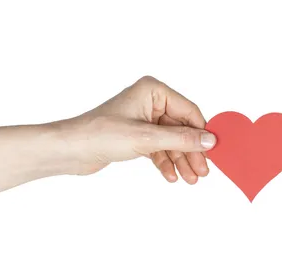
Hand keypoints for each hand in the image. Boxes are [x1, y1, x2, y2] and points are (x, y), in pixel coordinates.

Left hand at [58, 76, 215, 183]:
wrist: (69, 150)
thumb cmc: (99, 134)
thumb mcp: (146, 138)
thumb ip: (181, 140)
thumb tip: (210, 141)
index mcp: (153, 90)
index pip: (188, 111)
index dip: (201, 133)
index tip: (213, 152)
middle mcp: (150, 101)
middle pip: (181, 128)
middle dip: (191, 152)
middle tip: (202, 172)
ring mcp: (143, 119)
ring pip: (171, 141)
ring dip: (180, 160)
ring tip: (189, 179)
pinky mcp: (136, 136)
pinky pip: (159, 148)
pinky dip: (165, 162)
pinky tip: (171, 176)